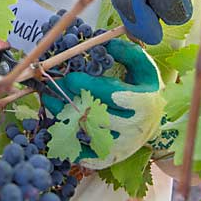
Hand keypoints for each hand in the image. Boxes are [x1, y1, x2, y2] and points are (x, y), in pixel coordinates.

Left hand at [41, 38, 164, 169]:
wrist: (153, 123)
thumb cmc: (144, 90)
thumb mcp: (143, 68)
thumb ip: (127, 53)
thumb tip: (105, 42)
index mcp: (142, 104)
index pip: (108, 95)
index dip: (85, 86)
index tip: (68, 77)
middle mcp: (132, 129)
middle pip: (92, 114)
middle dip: (67, 99)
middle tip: (50, 87)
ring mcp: (119, 147)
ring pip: (84, 133)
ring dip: (61, 116)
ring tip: (47, 100)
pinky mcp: (107, 158)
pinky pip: (81, 152)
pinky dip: (65, 139)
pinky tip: (56, 122)